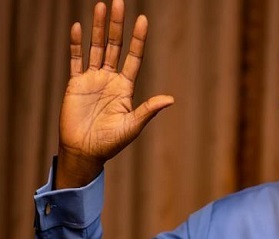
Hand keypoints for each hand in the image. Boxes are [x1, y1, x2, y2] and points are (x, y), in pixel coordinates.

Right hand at [56, 0, 173, 188]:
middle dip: (117, 26)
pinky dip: (76, 44)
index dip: (137, 39)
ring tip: (101, 6)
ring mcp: (92, 79)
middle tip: (119, 3)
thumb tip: (171, 99)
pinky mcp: (75, 84)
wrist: (85, 151)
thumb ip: (149, 110)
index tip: (142, 20)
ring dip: (98, 28)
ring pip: (96, 47)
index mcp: (125, 87)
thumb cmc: (111, 142)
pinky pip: (76, 60)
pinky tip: (77, 27)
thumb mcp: (133, 125)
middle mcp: (110, 79)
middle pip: (115, 46)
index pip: (133, 57)